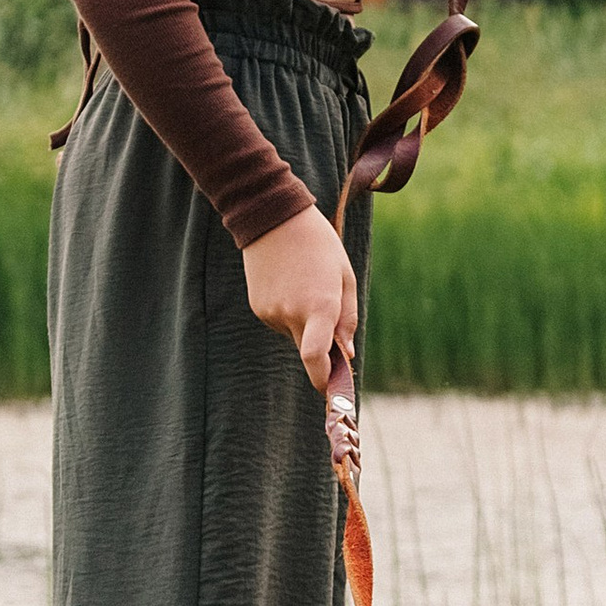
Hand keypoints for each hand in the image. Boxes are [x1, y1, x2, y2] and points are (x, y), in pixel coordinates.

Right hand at [242, 203, 358, 389]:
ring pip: (294, 335)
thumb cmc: (319, 245)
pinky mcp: (258, 308)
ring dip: (304, 324)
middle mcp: (293, 313)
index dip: (322, 379)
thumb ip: (347, 318)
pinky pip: (280, 323)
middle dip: (321, 349)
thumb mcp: (345, 276)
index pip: (316, 358)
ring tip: (305, 285)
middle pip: (309, 352)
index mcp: (320, 305)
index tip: (330, 387)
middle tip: (329, 321)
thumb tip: (344, 354)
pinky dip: (288, 313)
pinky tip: (289, 284)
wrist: (273, 218)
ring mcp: (271, 312)